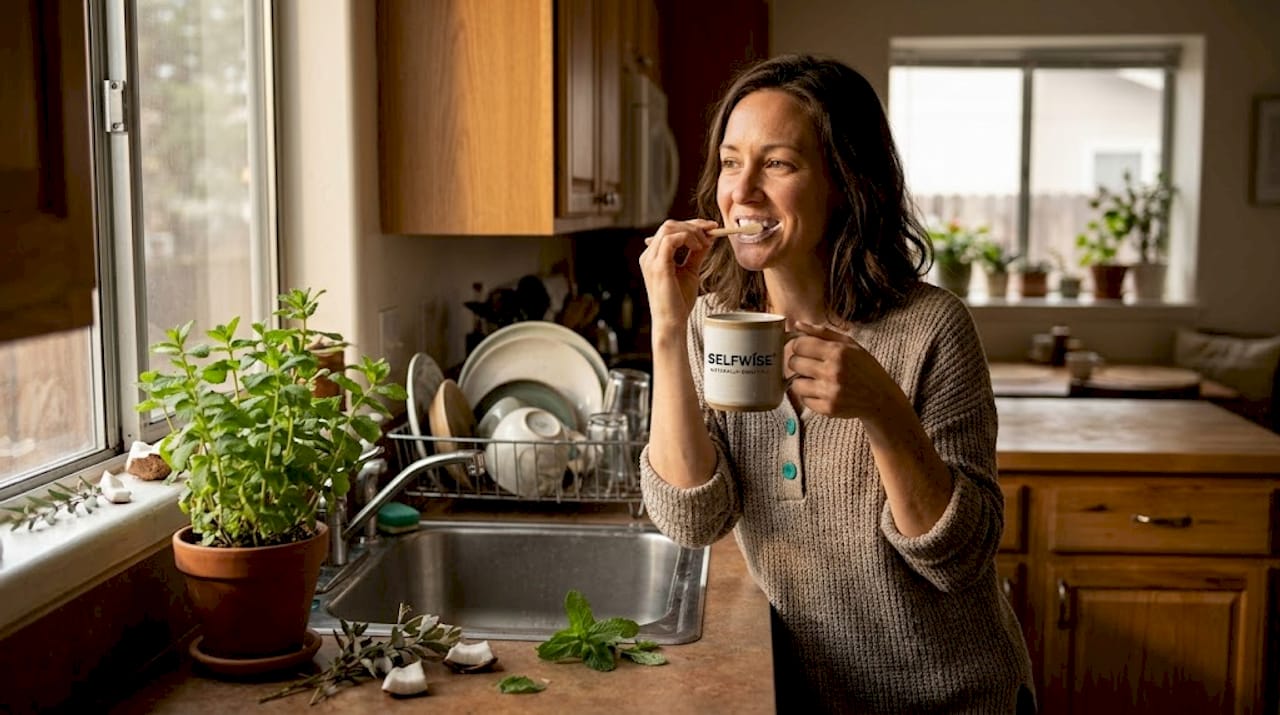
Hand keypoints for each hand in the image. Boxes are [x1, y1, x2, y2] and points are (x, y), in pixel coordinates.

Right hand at [638, 219, 719, 333]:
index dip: (692, 225)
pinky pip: (670, 239)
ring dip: (691, 231)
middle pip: (670, 225)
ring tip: (705, 244)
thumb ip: (696, 254)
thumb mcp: (690, 271)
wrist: (673, 323)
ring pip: (669, 228)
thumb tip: (708, 238)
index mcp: (654, 256)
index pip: (670, 229)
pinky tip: (698, 248)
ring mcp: (651, 260)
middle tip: (712, 231)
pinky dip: (687, 238)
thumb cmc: (679, 302)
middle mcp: (649, 255)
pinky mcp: (658, 266)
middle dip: (693, 225)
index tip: (711, 228)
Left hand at [786, 321, 907, 420]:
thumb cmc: (865, 368)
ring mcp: (830, 392)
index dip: (798, 346)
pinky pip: (803, 400)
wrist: (881, 398)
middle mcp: (833, 371)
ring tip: (815, 379)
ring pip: (795, 383)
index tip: (803, 349)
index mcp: (838, 352)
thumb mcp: (850, 344)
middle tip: (809, 364)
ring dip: (801, 381)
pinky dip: (809, 396)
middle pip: (794, 363)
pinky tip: (821, 391)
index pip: (799, 344)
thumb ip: (822, 332)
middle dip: (798, 362)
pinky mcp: (828, 408)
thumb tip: (797, 325)